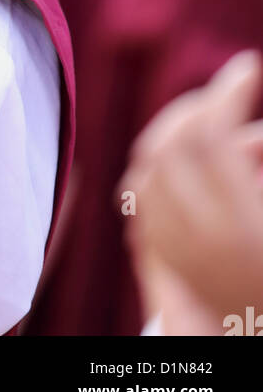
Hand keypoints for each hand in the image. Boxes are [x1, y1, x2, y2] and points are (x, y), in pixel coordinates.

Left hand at [120, 51, 262, 318]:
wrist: (254, 326)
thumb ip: (261, 155)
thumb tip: (252, 115)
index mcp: (240, 226)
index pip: (213, 136)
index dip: (228, 91)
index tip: (249, 65)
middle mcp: (198, 239)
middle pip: (173, 143)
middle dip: (200, 106)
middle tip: (229, 90)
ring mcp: (172, 248)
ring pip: (149, 162)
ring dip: (178, 128)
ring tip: (212, 115)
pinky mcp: (161, 255)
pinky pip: (141, 188)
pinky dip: (160, 159)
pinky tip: (189, 151)